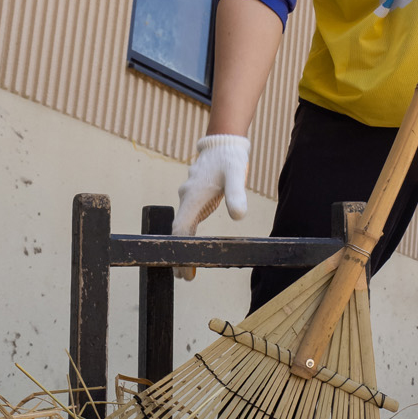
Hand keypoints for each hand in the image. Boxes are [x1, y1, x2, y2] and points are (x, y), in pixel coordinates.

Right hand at [172, 135, 249, 280]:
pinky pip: (188, 219)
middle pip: (178, 231)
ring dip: (184, 246)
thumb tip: (239, 216)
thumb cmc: (229, 158)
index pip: (181, 230)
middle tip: (184, 276)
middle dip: (180, 254)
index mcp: (193, 197)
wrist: (222, 142)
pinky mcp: (195, 197)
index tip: (184, 270)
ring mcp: (189, 197)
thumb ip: (236, 194)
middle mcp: (186, 198)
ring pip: (182, 225)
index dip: (181, 252)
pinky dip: (188, 235)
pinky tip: (195, 246)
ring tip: (187, 267)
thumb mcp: (236, 175)